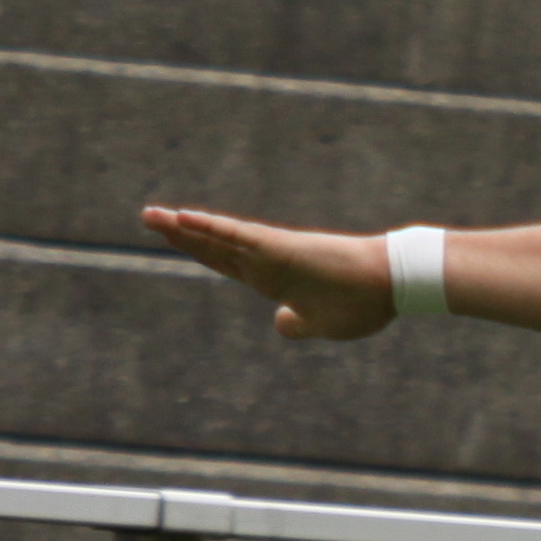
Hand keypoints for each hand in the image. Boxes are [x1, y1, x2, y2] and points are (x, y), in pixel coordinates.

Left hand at [143, 206, 394, 339]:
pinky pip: (235, 235)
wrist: (390, 285)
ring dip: (183, 227)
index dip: (201, 251)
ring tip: (151, 216)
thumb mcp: (323, 325)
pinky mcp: (277, 247)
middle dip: (181, 234)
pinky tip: (182, 218)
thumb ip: (298, 324)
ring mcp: (270, 253)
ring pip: (217, 237)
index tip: (177, 240)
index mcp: (275, 280)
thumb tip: (280, 323)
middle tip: (150, 218)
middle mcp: (267, 263)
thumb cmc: (363, 304)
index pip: (228, 262)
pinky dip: (208, 227)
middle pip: (214, 246)